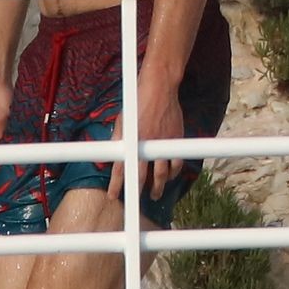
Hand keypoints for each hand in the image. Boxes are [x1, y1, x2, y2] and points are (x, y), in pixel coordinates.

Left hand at [109, 84, 184, 200]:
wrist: (159, 89)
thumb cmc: (138, 103)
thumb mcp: (122, 121)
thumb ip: (118, 140)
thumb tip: (112, 156)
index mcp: (130, 141)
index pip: (120, 169)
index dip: (116, 185)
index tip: (113, 196)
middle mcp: (146, 145)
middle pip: (142, 176)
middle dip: (139, 190)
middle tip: (137, 200)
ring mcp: (162, 143)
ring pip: (161, 173)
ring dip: (158, 186)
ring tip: (155, 194)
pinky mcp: (175, 140)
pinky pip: (176, 163)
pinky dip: (173, 172)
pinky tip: (169, 176)